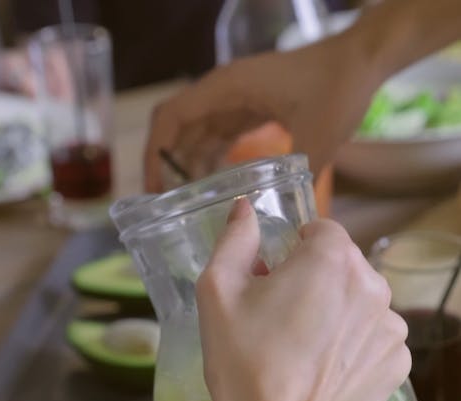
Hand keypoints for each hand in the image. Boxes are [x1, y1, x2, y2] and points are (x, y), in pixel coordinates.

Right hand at [144, 27, 377, 190]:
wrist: (363, 60)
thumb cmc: (338, 88)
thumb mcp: (316, 136)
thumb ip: (297, 178)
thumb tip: (287, 224)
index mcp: (228, 89)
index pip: (171, 118)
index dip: (154, 153)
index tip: (154, 190)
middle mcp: (225, 91)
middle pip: (178, 128)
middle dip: (167, 165)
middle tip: (167, 208)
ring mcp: (238, 98)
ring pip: (197, 132)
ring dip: (188, 165)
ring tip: (187, 205)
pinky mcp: (252, 106)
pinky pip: (219, 133)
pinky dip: (211, 158)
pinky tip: (215, 188)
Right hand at [196, 202, 409, 400]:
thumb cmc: (242, 365)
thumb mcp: (218, 293)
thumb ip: (234, 240)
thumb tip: (245, 210)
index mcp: (332, 258)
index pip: (318, 231)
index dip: (291, 254)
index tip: (272, 284)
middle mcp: (373, 285)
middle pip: (342, 268)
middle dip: (315, 284)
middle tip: (280, 323)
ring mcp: (391, 327)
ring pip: (360, 304)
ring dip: (337, 316)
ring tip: (303, 353)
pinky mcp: (397, 363)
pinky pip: (373, 341)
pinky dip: (352, 349)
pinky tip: (324, 373)